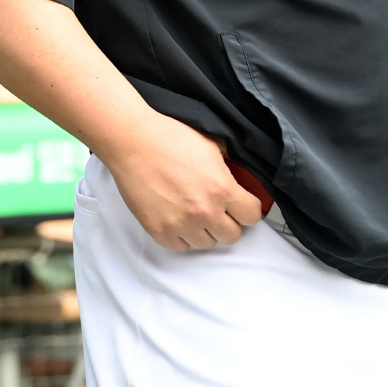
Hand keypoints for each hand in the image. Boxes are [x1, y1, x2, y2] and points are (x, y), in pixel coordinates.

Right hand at [98, 111, 263, 250]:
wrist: (135, 143)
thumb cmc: (172, 139)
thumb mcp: (214, 146)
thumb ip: (230, 167)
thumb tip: (240, 177)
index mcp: (222, 189)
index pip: (252, 216)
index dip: (249, 208)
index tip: (243, 204)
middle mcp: (205, 212)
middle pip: (232, 235)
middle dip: (230, 222)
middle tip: (220, 210)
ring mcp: (181, 225)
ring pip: (207, 244)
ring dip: (206, 231)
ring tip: (197, 213)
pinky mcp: (159, 231)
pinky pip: (181, 247)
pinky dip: (183, 237)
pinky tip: (179, 219)